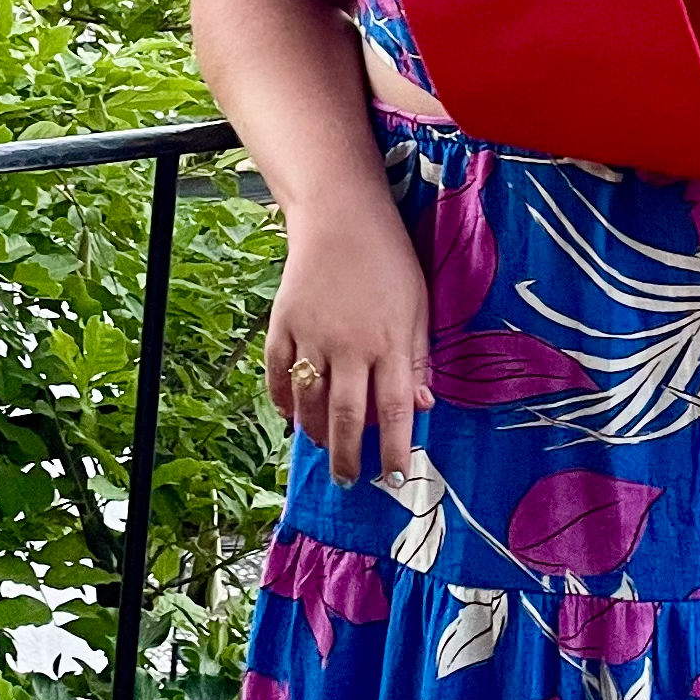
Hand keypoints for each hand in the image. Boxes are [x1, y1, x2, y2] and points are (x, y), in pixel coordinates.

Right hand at [266, 207, 430, 490]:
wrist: (341, 218)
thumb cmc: (390, 262)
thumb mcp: (418, 308)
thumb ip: (418, 359)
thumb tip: (423, 407)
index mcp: (390, 344)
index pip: (394, 411)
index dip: (394, 451)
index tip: (395, 479)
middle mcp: (350, 346)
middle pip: (346, 416)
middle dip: (347, 456)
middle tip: (348, 480)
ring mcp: (312, 335)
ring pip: (308, 400)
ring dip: (314, 431)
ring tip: (321, 447)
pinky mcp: (283, 323)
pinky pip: (277, 372)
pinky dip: (281, 399)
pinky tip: (291, 415)